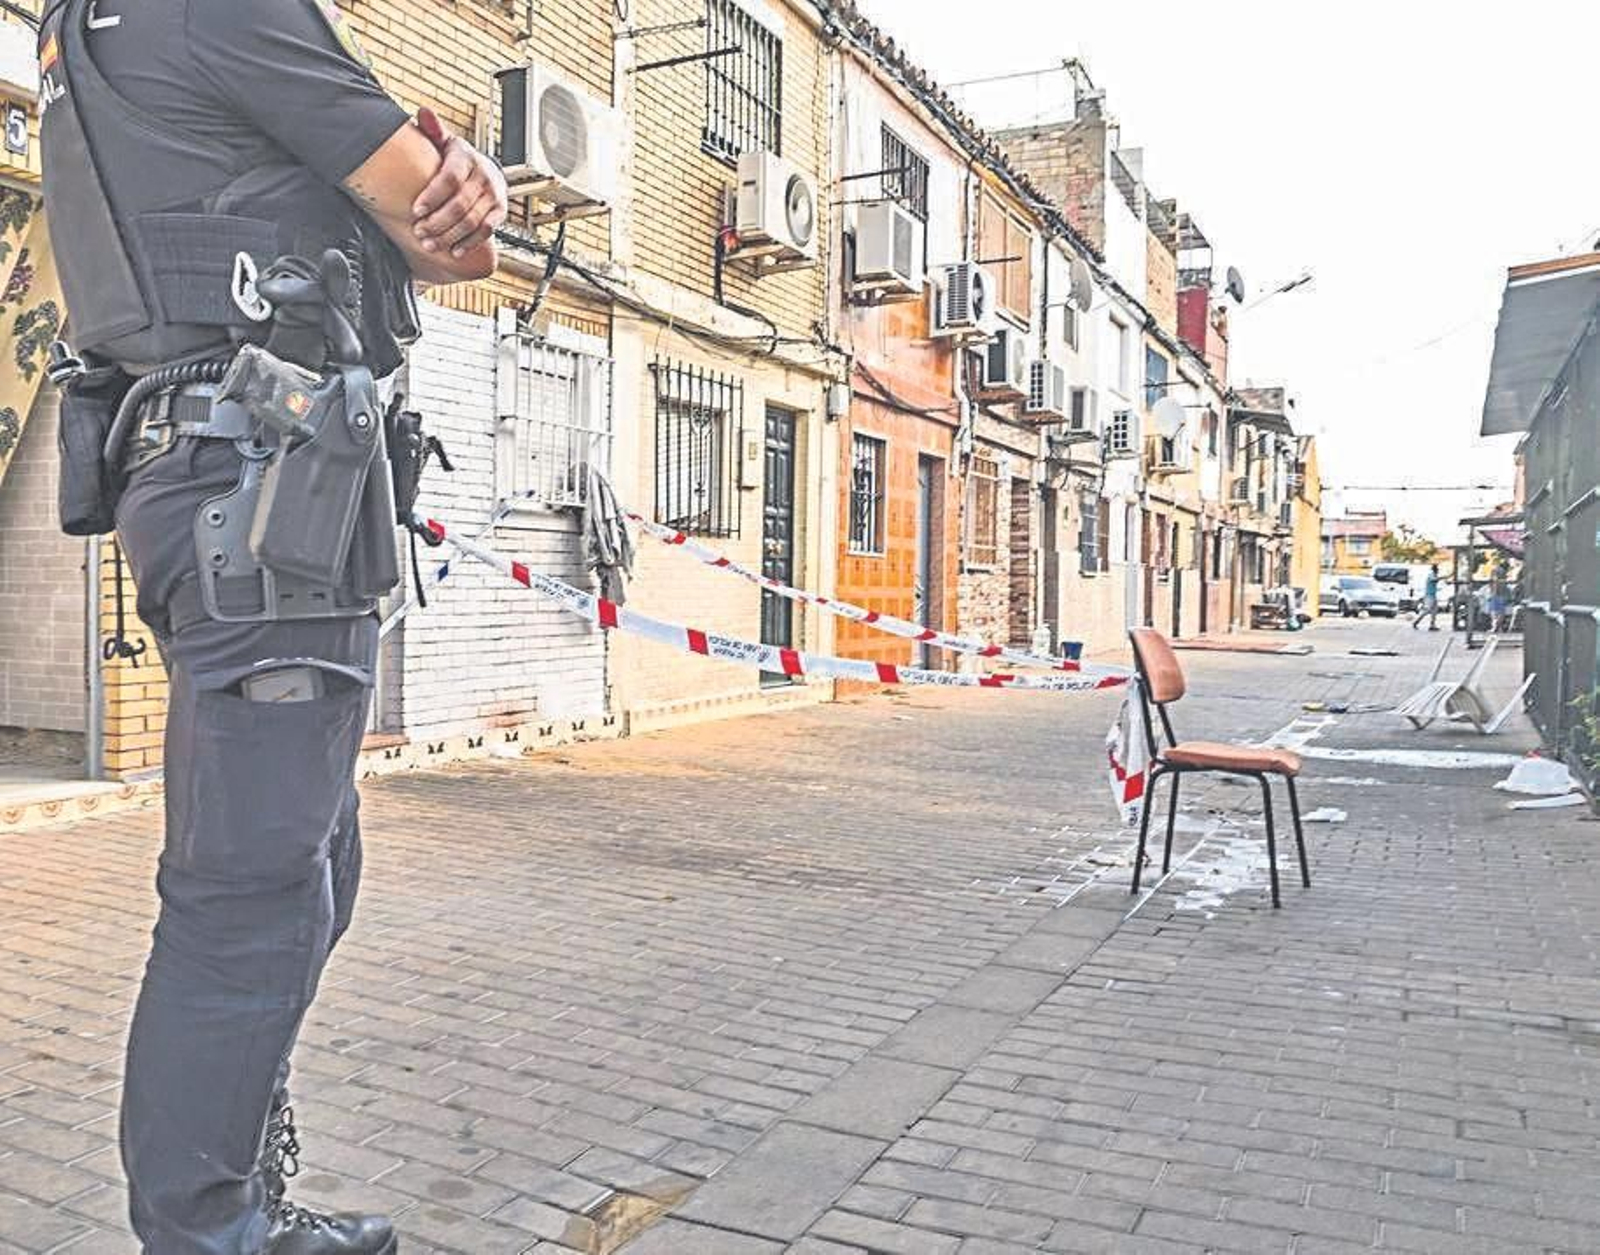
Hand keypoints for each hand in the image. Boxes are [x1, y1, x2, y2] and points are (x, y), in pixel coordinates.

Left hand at [411, 107, 508, 259]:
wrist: (486, 171)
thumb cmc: (456, 160)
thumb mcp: (444, 143)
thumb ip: (432, 131)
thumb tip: (423, 112)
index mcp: (466, 157)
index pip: (450, 178)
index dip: (433, 196)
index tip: (415, 211)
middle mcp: (483, 176)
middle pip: (460, 204)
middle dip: (437, 222)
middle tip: (419, 232)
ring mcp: (494, 195)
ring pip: (472, 221)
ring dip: (450, 236)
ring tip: (430, 244)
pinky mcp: (500, 212)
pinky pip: (486, 230)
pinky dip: (469, 243)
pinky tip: (454, 251)